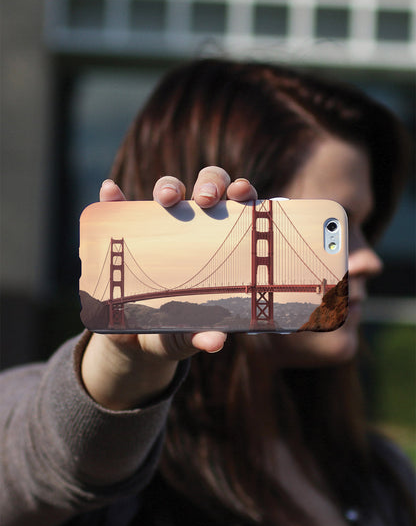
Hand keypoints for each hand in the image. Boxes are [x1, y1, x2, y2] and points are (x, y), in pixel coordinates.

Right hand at [81, 167, 256, 409]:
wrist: (135, 338)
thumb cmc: (175, 330)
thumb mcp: (188, 335)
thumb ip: (201, 336)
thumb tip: (215, 342)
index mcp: (221, 242)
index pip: (238, 207)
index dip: (244, 193)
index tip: (243, 194)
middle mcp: (194, 225)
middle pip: (207, 187)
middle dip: (210, 183)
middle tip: (206, 200)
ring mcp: (159, 227)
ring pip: (169, 190)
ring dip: (169, 186)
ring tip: (166, 199)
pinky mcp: (126, 233)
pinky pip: (119, 209)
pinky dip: (114, 198)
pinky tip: (110, 191)